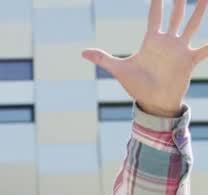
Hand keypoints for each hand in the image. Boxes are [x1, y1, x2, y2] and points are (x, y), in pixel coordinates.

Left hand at [82, 0, 207, 116]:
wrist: (152, 102)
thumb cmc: (136, 86)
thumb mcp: (119, 69)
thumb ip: (102, 59)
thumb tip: (82, 52)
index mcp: (151, 41)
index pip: (155, 15)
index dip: (157, 1)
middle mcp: (167, 42)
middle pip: (176, 15)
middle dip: (179, 0)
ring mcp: (180, 50)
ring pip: (192, 25)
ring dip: (199, 11)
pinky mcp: (189, 61)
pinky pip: (204, 49)